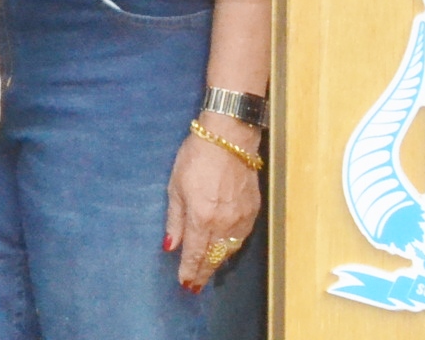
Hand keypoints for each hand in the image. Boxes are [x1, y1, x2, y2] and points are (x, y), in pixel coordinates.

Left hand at [166, 120, 262, 290]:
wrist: (228, 140)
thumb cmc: (195, 159)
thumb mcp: (176, 187)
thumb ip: (174, 220)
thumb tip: (170, 246)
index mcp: (201, 217)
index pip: (196, 253)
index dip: (190, 270)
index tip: (185, 283)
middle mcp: (224, 223)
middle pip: (214, 257)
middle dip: (204, 272)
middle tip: (195, 285)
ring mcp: (242, 219)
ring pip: (230, 250)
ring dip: (218, 262)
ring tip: (207, 270)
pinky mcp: (254, 211)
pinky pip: (241, 237)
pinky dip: (231, 247)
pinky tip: (225, 250)